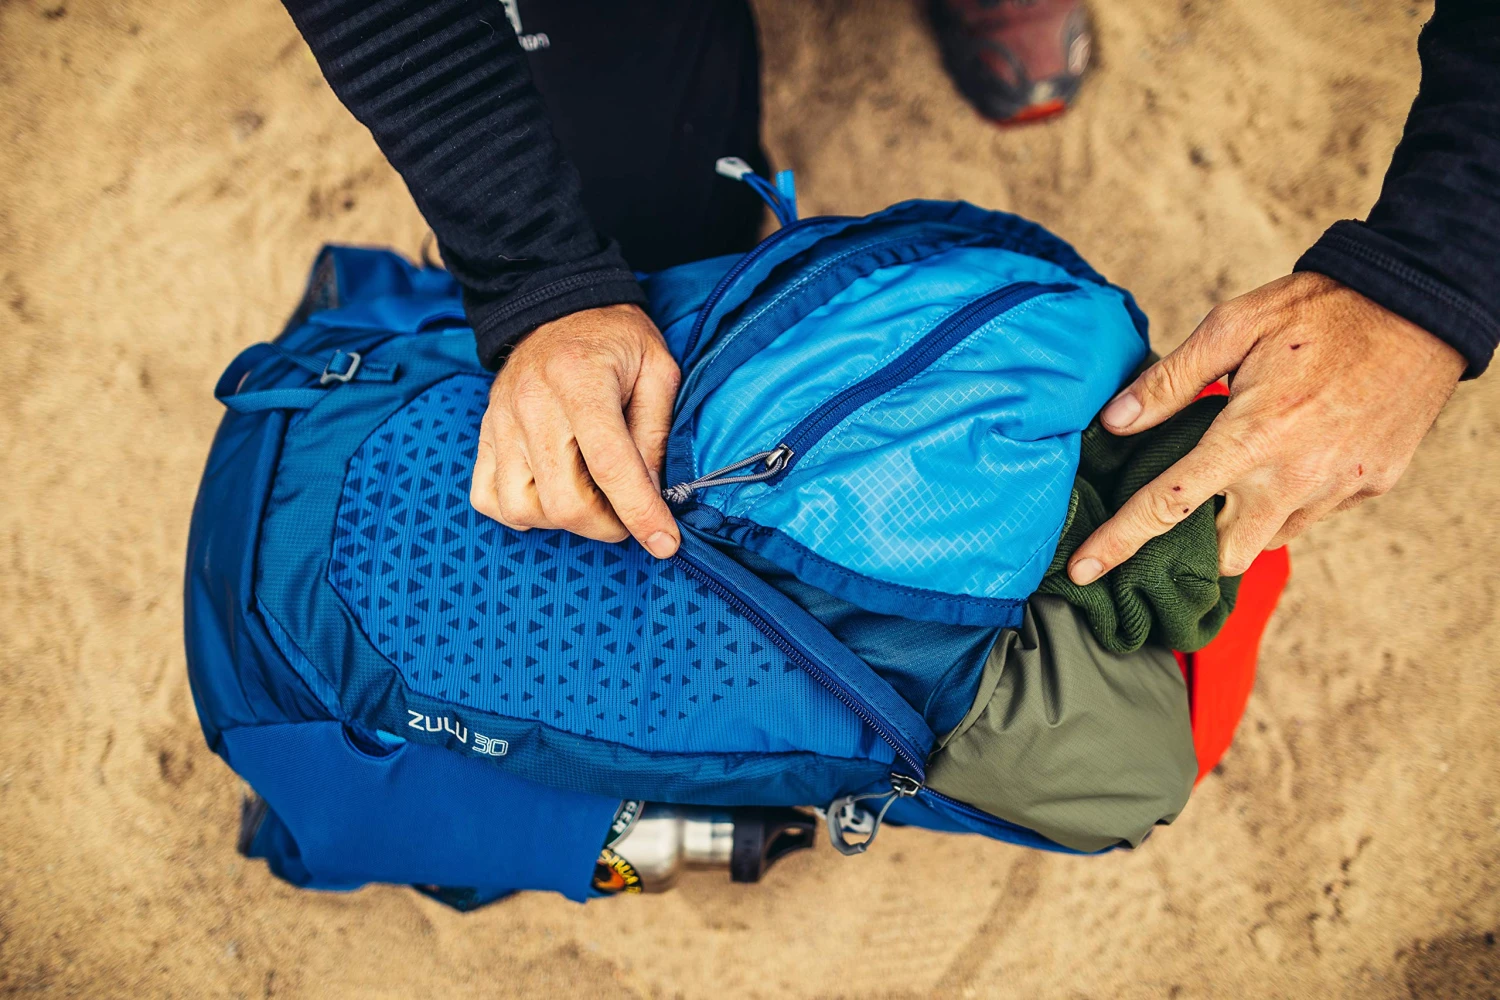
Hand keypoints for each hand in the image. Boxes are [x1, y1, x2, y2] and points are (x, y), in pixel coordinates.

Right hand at [470, 303, 682, 557]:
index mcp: (580, 381)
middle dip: (606, 524)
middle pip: (563, 500)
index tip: (664, 544)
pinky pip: (489, 499)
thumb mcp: (658, 369)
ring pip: (525, 508)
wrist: (557, 306)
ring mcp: (500, 422)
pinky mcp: (484, 435)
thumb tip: (653, 495)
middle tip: (629, 511)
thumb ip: (655, 433)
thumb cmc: (615, 339)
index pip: (609, 465)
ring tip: (592, 497)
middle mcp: (531, 404)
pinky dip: (523, 511)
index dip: (639, 512)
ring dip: (566, 520)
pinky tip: (552, 492)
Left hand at [1067, 272, 1464, 584]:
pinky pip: (1312, 514)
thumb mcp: (1233, 326)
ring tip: (1240, 471)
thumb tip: (1114, 422)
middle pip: (1221, 554)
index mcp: (1251, 438)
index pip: (1166, 507)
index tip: (1081, 571)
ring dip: (1242, 520)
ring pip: (1269, 539)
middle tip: (1176, 515)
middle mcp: (1294, 478)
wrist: (1421, 307)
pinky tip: (1289, 457)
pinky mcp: (1370, 488)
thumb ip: (1170, 380)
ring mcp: (1337, 489)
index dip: (1117, 543)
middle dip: (1190, 547)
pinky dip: (1288, 500)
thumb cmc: (1321, 310)